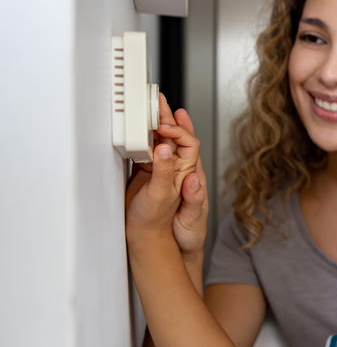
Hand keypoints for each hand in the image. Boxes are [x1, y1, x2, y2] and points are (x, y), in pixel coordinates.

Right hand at [128, 95, 207, 253]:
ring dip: (154, 125)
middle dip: (168, 117)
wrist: (167, 247)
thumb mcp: (191, 216)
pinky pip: (145, 153)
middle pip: (175, 138)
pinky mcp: (149, 177)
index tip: (164, 128)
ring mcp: (163, 172)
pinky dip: (140, 140)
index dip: (179, 132)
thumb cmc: (186, 233)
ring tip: (148, 107)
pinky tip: (133, 131)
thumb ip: (191, 195)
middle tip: (159, 100)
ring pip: (159, 143)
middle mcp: (179, 170)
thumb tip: (190, 175)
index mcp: (191, 176)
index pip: (189, 145)